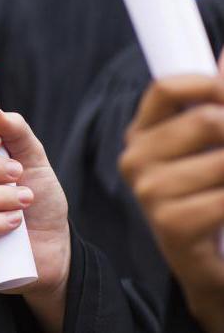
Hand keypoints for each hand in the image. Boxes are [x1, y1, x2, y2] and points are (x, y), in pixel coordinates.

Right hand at [120, 74, 223, 332]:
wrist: (210, 269)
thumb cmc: (211, 199)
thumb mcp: (212, 148)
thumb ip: (216, 102)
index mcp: (142, 134)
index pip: (166, 87)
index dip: (211, 84)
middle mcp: (136, 159)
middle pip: (206, 120)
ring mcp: (149, 192)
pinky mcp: (171, 224)